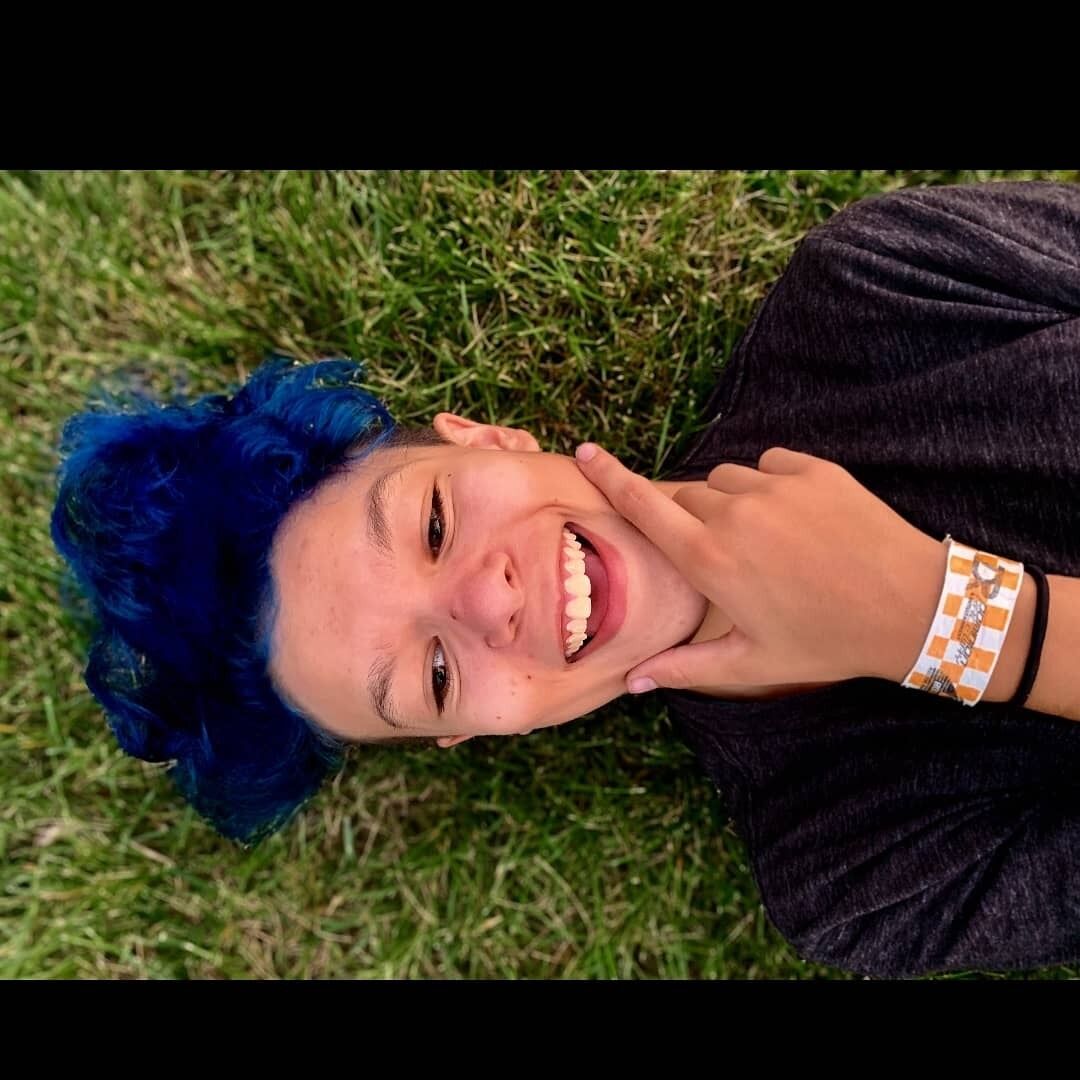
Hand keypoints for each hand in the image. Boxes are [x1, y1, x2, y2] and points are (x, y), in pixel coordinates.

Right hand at [574, 443, 945, 695]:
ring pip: (727, 478)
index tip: (585, 451)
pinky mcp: (813, 469)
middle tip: (728, 555)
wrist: (912, 607)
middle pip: (687, 495)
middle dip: (694, 518)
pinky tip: (797, 519)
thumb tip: (633, 682)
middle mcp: (734, 514)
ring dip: (732, 501)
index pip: (643, 505)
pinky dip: (771, 485)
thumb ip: (684, 668)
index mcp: (709, 560)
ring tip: (768, 540)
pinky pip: (770, 464)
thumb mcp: (751, 662)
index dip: (609, 476)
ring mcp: (775, 486)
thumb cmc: (826, 641)